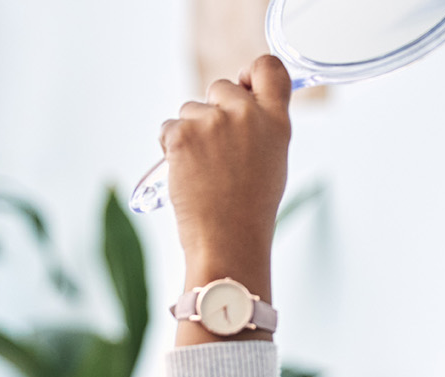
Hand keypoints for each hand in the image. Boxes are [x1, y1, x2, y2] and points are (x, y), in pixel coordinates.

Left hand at [159, 55, 292, 278]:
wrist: (228, 241)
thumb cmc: (249, 210)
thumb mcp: (273, 160)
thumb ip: (261, 126)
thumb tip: (241, 106)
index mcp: (276, 121)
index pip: (269, 67)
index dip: (251, 72)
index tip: (243, 83)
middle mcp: (247, 114)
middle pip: (219, 86)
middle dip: (211, 110)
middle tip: (216, 150)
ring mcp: (213, 122)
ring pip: (190, 109)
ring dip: (190, 133)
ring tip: (204, 171)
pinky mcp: (183, 134)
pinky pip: (168, 129)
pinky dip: (172, 149)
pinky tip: (187, 174)